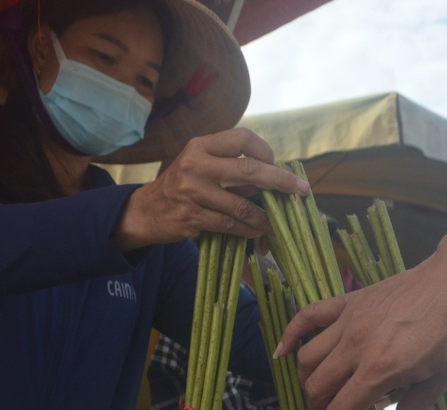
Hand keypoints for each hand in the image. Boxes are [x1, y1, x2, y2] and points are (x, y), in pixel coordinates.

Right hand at [113, 128, 308, 250]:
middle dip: (280, 182)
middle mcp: (196, 165)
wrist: (146, 211)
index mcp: (200, 146)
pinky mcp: (192, 218)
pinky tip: (257, 233)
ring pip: (242, 205)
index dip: (265, 151)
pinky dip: (249, 230)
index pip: (242, 139)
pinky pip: (230, 225)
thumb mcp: (200, 165)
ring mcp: (193, 192)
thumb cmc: (181, 185)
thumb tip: (273, 176)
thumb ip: (229, 167)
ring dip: (265, 217)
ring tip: (277, 223)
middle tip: (301, 191)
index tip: (276, 164)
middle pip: (249, 170)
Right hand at [275, 253, 446, 409]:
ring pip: (307, 359)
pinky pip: (308, 316)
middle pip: (317, 388)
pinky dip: (290, 334)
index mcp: (379, 370)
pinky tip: (282, 352)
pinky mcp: (347, 302)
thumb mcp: (438, 378)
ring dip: (307, 382)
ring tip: (320, 394)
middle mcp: (355, 347)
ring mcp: (347, 322)